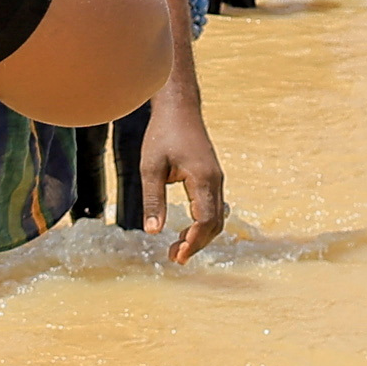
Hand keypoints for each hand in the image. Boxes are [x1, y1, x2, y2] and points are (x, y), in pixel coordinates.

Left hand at [142, 88, 228, 264]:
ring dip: (199, 236)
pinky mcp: (211, 178)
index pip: (204, 220)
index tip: (177, 255)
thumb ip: (152, 200)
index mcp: (203, 179)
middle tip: (174, 257)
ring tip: (177, 248)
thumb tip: (153, 231)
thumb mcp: (151, 167)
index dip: (193, 241)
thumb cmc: (163, 133)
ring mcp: (216, 179)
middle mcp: (215, 181)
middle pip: (214, 224)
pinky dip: (201, 224)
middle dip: (196, 244)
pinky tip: (184, 230)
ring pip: (216, 217)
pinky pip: (212, 208)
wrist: (179, 108)